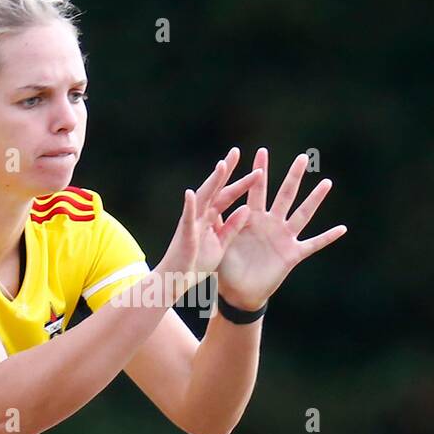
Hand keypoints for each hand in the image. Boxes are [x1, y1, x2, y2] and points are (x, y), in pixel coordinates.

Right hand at [156, 148, 260, 304]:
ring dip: (212, 182)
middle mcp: (201, 216)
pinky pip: (187, 219)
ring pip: (203, 198)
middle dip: (226, 171)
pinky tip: (191, 193)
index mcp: (211, 218)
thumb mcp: (221, 244)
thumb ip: (232, 227)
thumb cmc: (195, 263)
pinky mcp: (184, 235)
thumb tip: (246, 209)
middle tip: (236, 151)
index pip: (228, 196)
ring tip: (222, 165)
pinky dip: (189, 206)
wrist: (176, 281)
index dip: (241, 182)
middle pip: (216, 189)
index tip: (257, 169)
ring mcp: (191, 223)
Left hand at [215, 148, 346, 309]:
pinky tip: (343, 228)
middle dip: (293, 176)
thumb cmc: (227, 266)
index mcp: (253, 218)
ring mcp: (284, 237)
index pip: (257, 189)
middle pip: (285, 195)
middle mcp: (272, 223)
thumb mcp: (218, 240)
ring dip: (315, 200)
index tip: (261, 151)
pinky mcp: (292, 254)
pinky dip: (328, 237)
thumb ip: (215, 220)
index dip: (259, 171)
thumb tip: (203, 196)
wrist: (237, 293)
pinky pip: (313, 244)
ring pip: (303, 214)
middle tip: (303, 158)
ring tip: (327, 183)